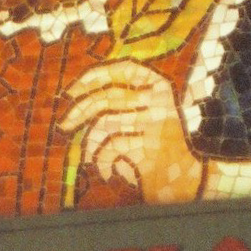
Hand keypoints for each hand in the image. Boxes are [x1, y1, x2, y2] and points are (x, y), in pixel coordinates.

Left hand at [59, 62, 203, 203]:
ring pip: (105, 124)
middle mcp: (161, 101)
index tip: (73, 89)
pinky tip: (106, 172)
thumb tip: (76, 93)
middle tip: (64, 124)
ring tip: (90, 157)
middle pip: (109, 97)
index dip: (96, 76)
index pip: (125, 69)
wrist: (186, 182)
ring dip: (91, 144)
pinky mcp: (150, 147)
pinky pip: (110, 147)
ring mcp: (157, 123)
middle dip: (80, 111)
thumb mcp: (144, 116)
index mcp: (161, 87)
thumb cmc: (159, 149)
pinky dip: (103, 161)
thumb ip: (120, 102)